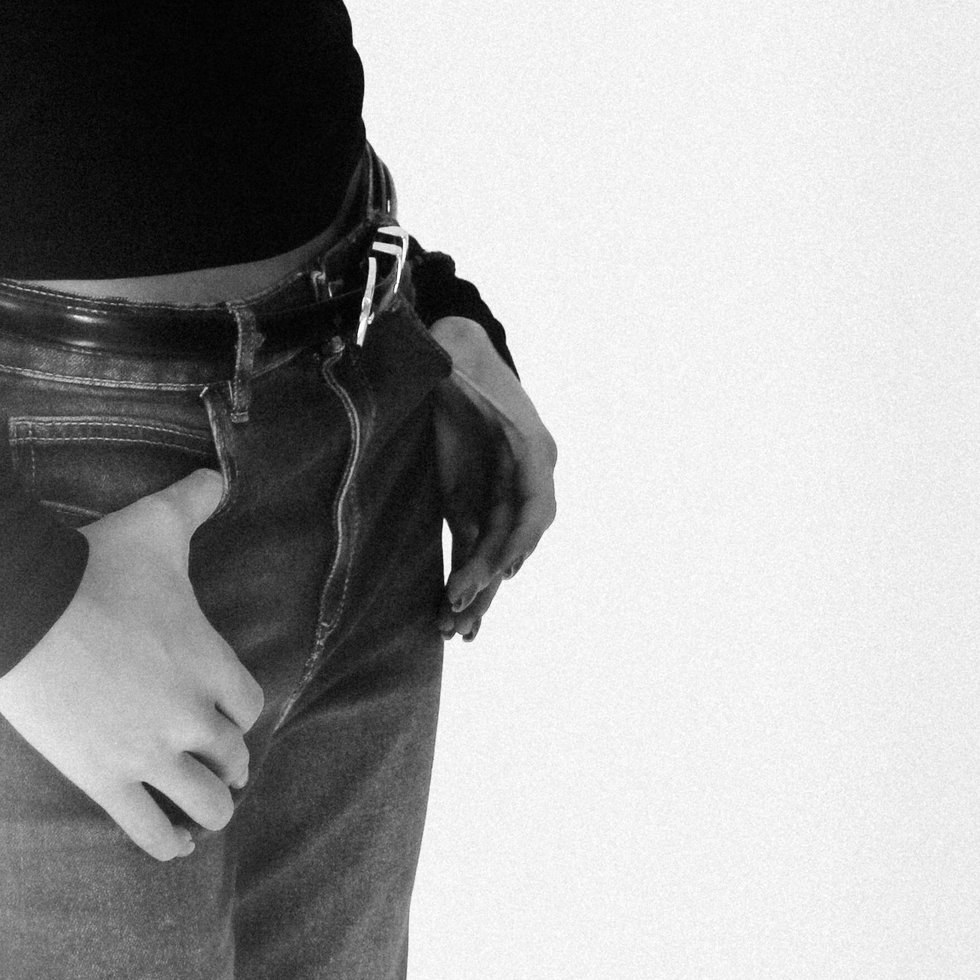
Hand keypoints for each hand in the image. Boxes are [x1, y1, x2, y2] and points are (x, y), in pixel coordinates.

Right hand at [0, 467, 265, 863]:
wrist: (24, 603)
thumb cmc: (95, 563)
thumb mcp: (155, 524)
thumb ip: (195, 500)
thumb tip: (218, 474)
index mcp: (208, 661)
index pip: (250, 707)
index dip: (238, 712)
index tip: (226, 714)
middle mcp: (188, 714)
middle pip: (231, 759)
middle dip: (226, 761)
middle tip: (215, 761)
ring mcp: (148, 752)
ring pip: (205, 805)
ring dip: (209, 807)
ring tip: (203, 807)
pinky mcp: (105, 778)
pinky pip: (150, 830)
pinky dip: (169, 843)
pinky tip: (176, 844)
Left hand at [428, 318, 557, 641]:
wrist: (450, 348)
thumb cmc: (458, 350)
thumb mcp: (457, 355)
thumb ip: (454, 367)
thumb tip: (444, 367)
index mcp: (533, 448)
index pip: (535, 505)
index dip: (520, 538)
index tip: (503, 567)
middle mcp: (523, 479)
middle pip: (513, 539)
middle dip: (489, 575)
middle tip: (460, 608)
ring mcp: (497, 494)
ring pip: (494, 553)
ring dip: (478, 591)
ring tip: (456, 630)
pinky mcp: (469, 502)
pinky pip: (472, 548)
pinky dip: (463, 579)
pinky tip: (451, 615)